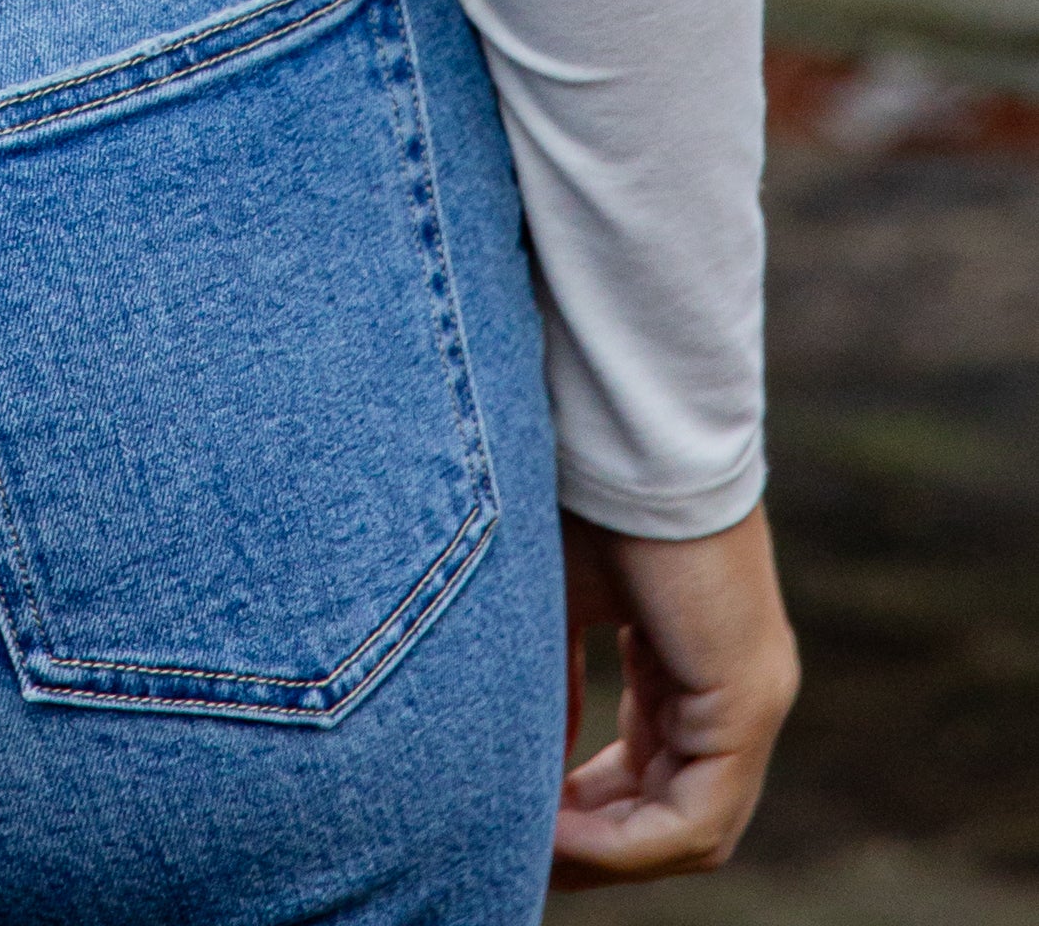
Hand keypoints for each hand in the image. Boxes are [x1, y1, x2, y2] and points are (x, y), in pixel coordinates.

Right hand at [550, 501, 798, 885]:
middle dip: (593, 843)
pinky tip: (555, 831)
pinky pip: (697, 817)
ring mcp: (752, 694)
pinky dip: (626, 841)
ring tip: (529, 846)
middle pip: (674, 812)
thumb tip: (526, 767)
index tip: (517, 816)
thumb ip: (552, 685)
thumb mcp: (554, 602)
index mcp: (696, 657)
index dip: (585, 810)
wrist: (621, 418)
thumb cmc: (578, 485)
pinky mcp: (749, 696)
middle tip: (520, 851)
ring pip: (689, 827)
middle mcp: (737, 686)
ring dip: (605, 851)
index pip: (655, 770)